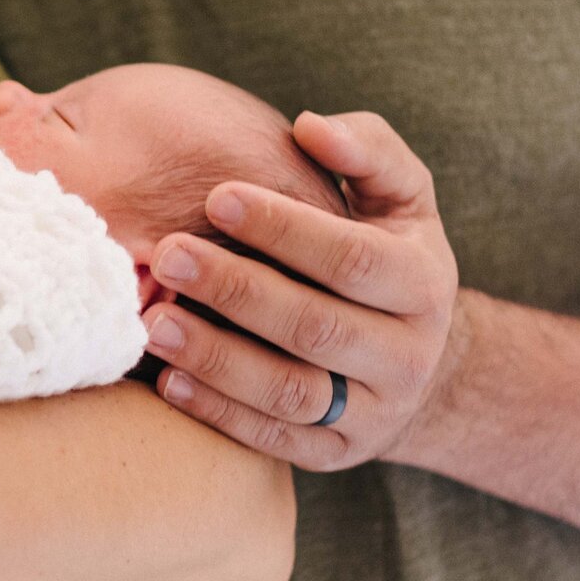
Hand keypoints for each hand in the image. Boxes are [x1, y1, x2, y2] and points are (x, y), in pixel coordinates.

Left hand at [142, 109, 460, 470]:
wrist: (417, 363)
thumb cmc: (387, 254)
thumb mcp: (401, 199)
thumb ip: (366, 151)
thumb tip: (309, 126)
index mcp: (425, 284)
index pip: (354, 259)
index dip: (284, 228)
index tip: (216, 198)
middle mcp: (407, 355)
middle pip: (317, 327)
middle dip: (237, 289)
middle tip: (168, 255)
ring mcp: (373, 413)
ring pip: (293, 393)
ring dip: (217, 360)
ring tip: (154, 324)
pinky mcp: (335, 453)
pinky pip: (275, 440)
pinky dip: (218, 414)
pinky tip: (167, 383)